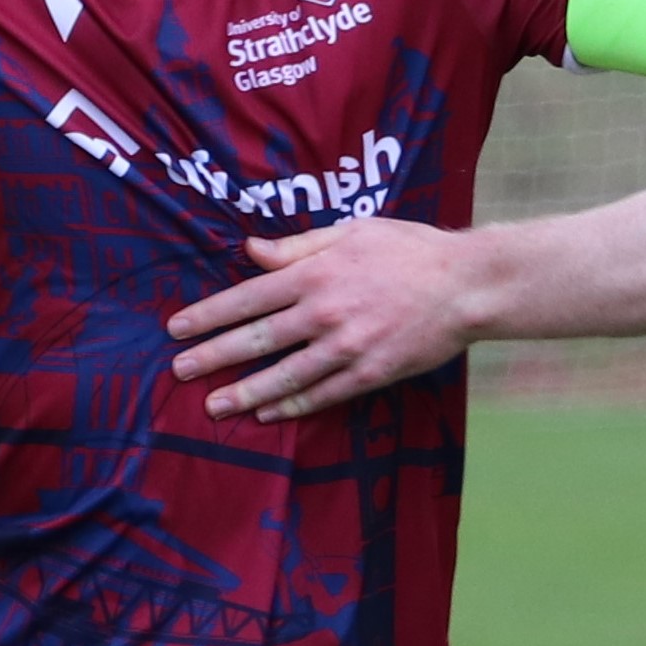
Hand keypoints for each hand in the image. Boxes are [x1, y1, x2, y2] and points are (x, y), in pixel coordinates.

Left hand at [165, 219, 477, 421]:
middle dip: (212, 357)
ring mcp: (348, 347)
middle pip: (256, 340)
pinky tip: (268, 414)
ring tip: (214, 406)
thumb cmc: (409, 249)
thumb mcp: (352, 231)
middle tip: (179, 371)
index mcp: (317, 273)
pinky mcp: (372, 373)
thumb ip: (298, 245)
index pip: (248, 297)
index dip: (209, 315)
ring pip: (285, 375)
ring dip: (245, 393)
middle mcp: (325, 312)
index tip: (178, 328)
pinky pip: (323, 394)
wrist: (467, 283)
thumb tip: (250, 250)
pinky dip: (293, 406)